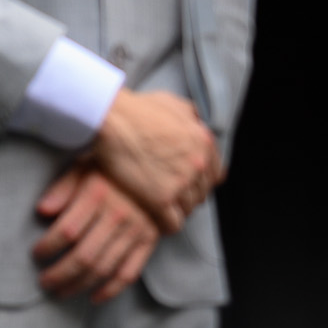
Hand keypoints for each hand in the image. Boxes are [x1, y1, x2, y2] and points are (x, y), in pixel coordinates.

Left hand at [32, 165, 161, 305]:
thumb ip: (63, 187)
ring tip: (61, 291)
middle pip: (83, 256)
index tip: (36, 254)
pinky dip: (110, 290)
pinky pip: (128, 273)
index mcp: (97, 194)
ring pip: (103, 269)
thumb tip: (42, 210)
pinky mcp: (148, 242)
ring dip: (79, 285)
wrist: (159, 165)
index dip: (48, 247)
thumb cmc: (113, 167)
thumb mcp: (85, 165)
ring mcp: (135, 231)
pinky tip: (94, 297)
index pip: (66, 231)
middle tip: (44, 281)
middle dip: (59, 274)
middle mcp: (117, 215)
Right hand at [92, 87, 222, 234]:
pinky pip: (174, 223)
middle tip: (172, 197)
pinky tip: (157, 220)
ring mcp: (182, 183)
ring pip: (189, 209)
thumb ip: (190, 115)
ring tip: (162, 209)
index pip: (215, 174)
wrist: (111, 121)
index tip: (190, 185)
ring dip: (176, 210)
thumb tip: (196, 121)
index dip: (201, 181)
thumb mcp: (172, 103)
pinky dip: (166, 224)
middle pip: (202, 193)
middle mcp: (198, 164)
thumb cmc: (136, 110)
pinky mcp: (162, 199)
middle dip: (188, 196)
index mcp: (203, 141)